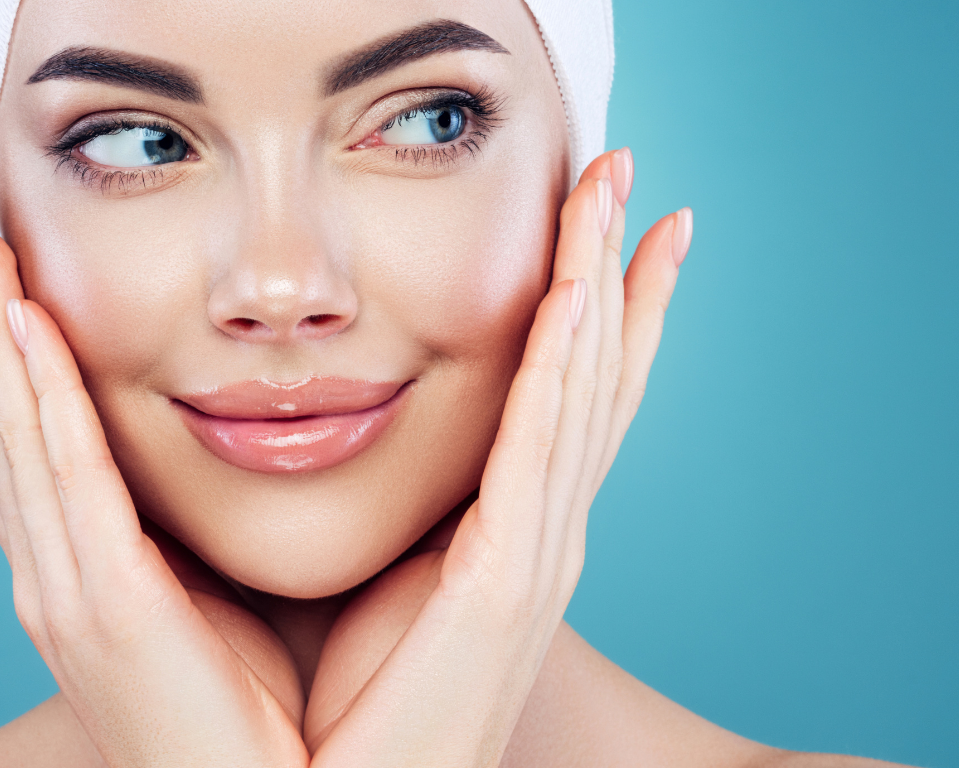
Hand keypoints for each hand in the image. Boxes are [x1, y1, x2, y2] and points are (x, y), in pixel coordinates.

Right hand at [0, 195, 306, 766]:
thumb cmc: (261, 713)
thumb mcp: (226, 598)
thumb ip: (209, 531)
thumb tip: (256, 449)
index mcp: (84, 569)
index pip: (17, 438)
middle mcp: (55, 571)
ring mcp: (67, 589)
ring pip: (15, 429)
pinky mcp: (109, 606)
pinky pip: (67, 479)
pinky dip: (38, 398)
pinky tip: (21, 323)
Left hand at [302, 148, 691, 765]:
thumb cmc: (343, 712)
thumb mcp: (366, 581)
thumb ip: (380, 509)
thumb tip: (332, 430)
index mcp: (508, 534)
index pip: (563, 398)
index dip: (598, 309)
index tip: (611, 225)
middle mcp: (540, 536)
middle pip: (591, 377)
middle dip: (614, 270)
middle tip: (627, 173)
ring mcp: (536, 558)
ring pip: (579, 395)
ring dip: (600, 290)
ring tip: (618, 198)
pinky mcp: (507, 584)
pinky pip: (541, 455)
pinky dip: (566, 372)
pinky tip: (574, 299)